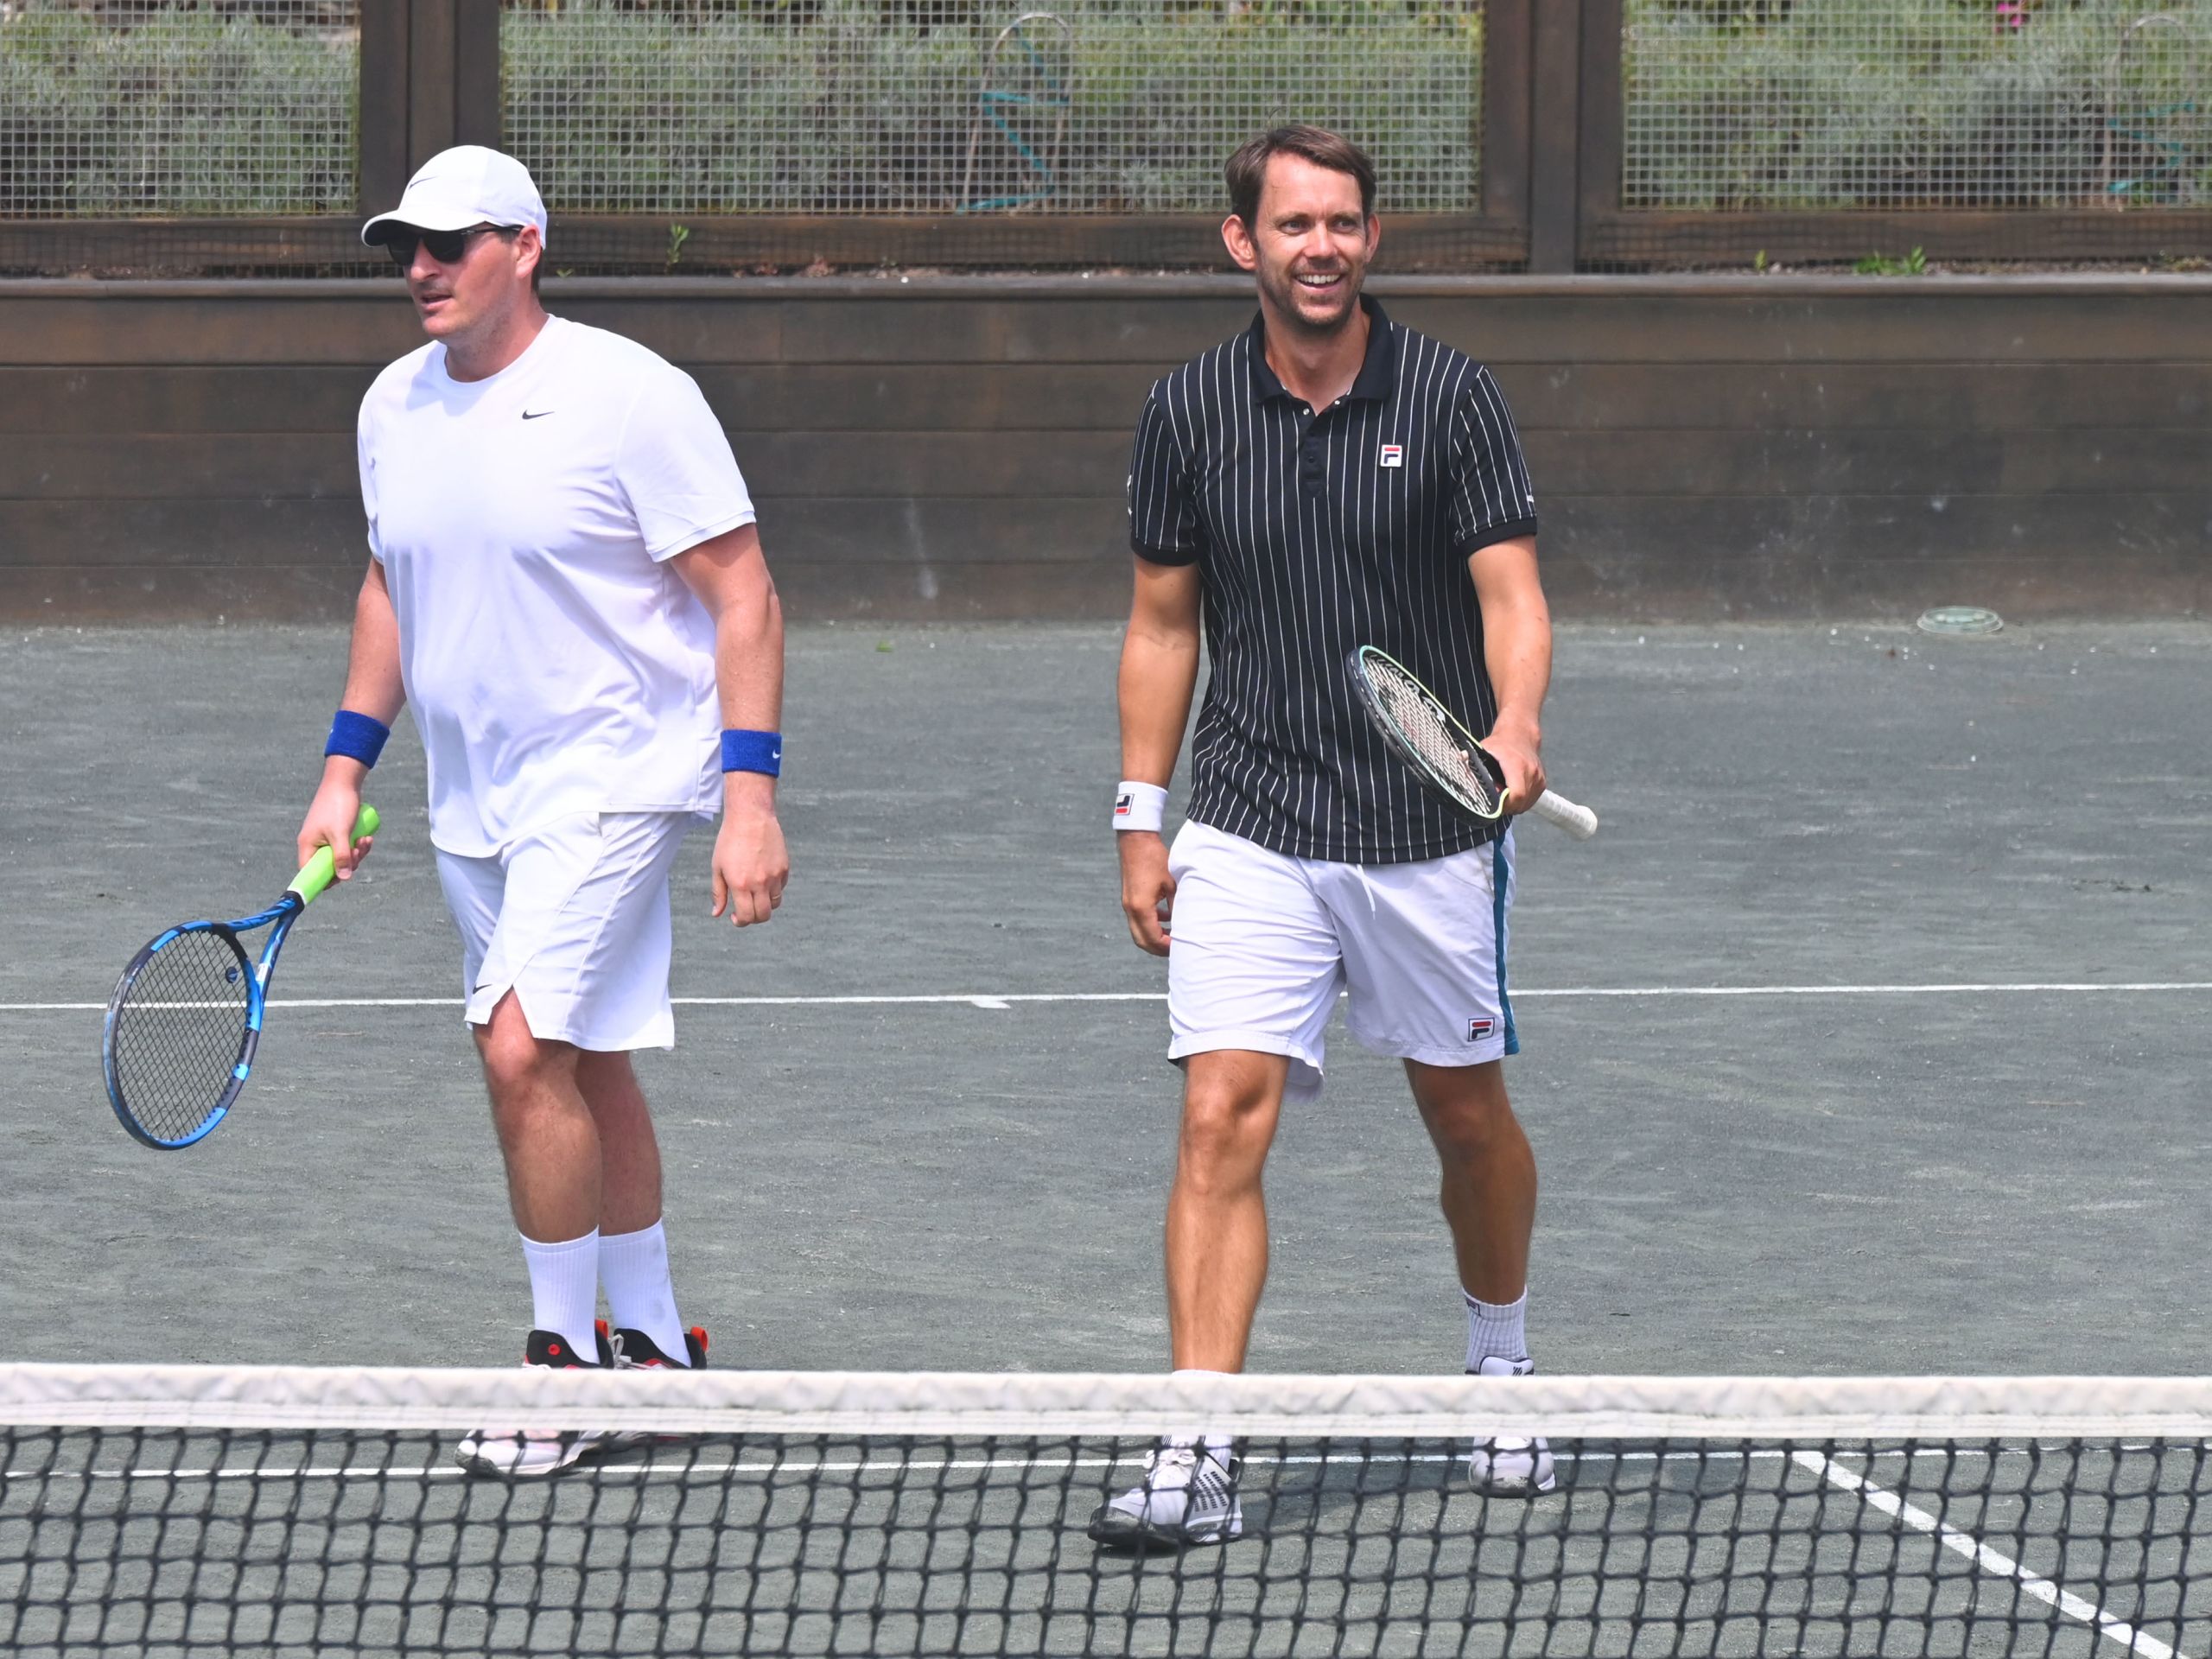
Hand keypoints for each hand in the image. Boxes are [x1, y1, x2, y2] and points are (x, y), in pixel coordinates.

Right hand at [296, 765, 372, 880]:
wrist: (344, 781)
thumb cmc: (338, 805)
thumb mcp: (341, 833)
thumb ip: (341, 856)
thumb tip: (344, 878)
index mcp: (308, 845)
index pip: (310, 872)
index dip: (325, 879)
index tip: (343, 877)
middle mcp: (314, 844)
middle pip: (330, 867)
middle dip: (349, 863)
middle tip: (358, 851)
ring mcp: (326, 838)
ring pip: (342, 857)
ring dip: (357, 853)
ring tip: (366, 840)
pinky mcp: (337, 833)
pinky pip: (348, 847)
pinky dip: (358, 845)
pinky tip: (367, 837)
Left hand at [711, 797, 788, 925]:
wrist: (750, 816)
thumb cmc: (730, 840)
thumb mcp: (718, 867)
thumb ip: (718, 893)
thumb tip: (717, 913)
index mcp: (741, 884)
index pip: (746, 916)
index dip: (740, 921)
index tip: (735, 917)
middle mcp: (760, 883)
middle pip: (763, 915)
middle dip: (754, 918)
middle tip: (746, 911)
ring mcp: (775, 875)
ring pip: (775, 903)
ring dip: (765, 904)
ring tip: (754, 894)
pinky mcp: (784, 868)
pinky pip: (780, 887)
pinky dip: (773, 889)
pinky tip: (762, 877)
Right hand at [1118, 831, 1174, 955]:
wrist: (1136, 841)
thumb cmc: (1154, 859)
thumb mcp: (1171, 883)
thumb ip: (1176, 905)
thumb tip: (1183, 922)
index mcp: (1141, 908)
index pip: (1153, 938)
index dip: (1167, 947)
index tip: (1181, 947)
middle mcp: (1131, 909)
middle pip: (1142, 941)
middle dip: (1158, 948)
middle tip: (1176, 949)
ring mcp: (1128, 904)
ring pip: (1139, 932)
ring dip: (1154, 937)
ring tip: (1172, 937)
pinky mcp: (1130, 898)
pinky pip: (1138, 919)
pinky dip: (1151, 924)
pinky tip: (1166, 918)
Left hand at [1480, 717, 1545, 815]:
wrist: (1520, 733)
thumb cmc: (1500, 743)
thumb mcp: (1482, 750)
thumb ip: (1471, 763)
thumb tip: (1458, 772)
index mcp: (1517, 765)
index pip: (1516, 795)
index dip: (1504, 805)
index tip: (1493, 803)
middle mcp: (1531, 772)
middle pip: (1520, 804)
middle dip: (1505, 807)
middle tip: (1494, 800)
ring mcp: (1539, 778)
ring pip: (1525, 805)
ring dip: (1513, 805)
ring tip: (1502, 794)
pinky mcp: (1542, 782)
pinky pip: (1530, 800)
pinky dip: (1520, 801)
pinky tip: (1511, 792)